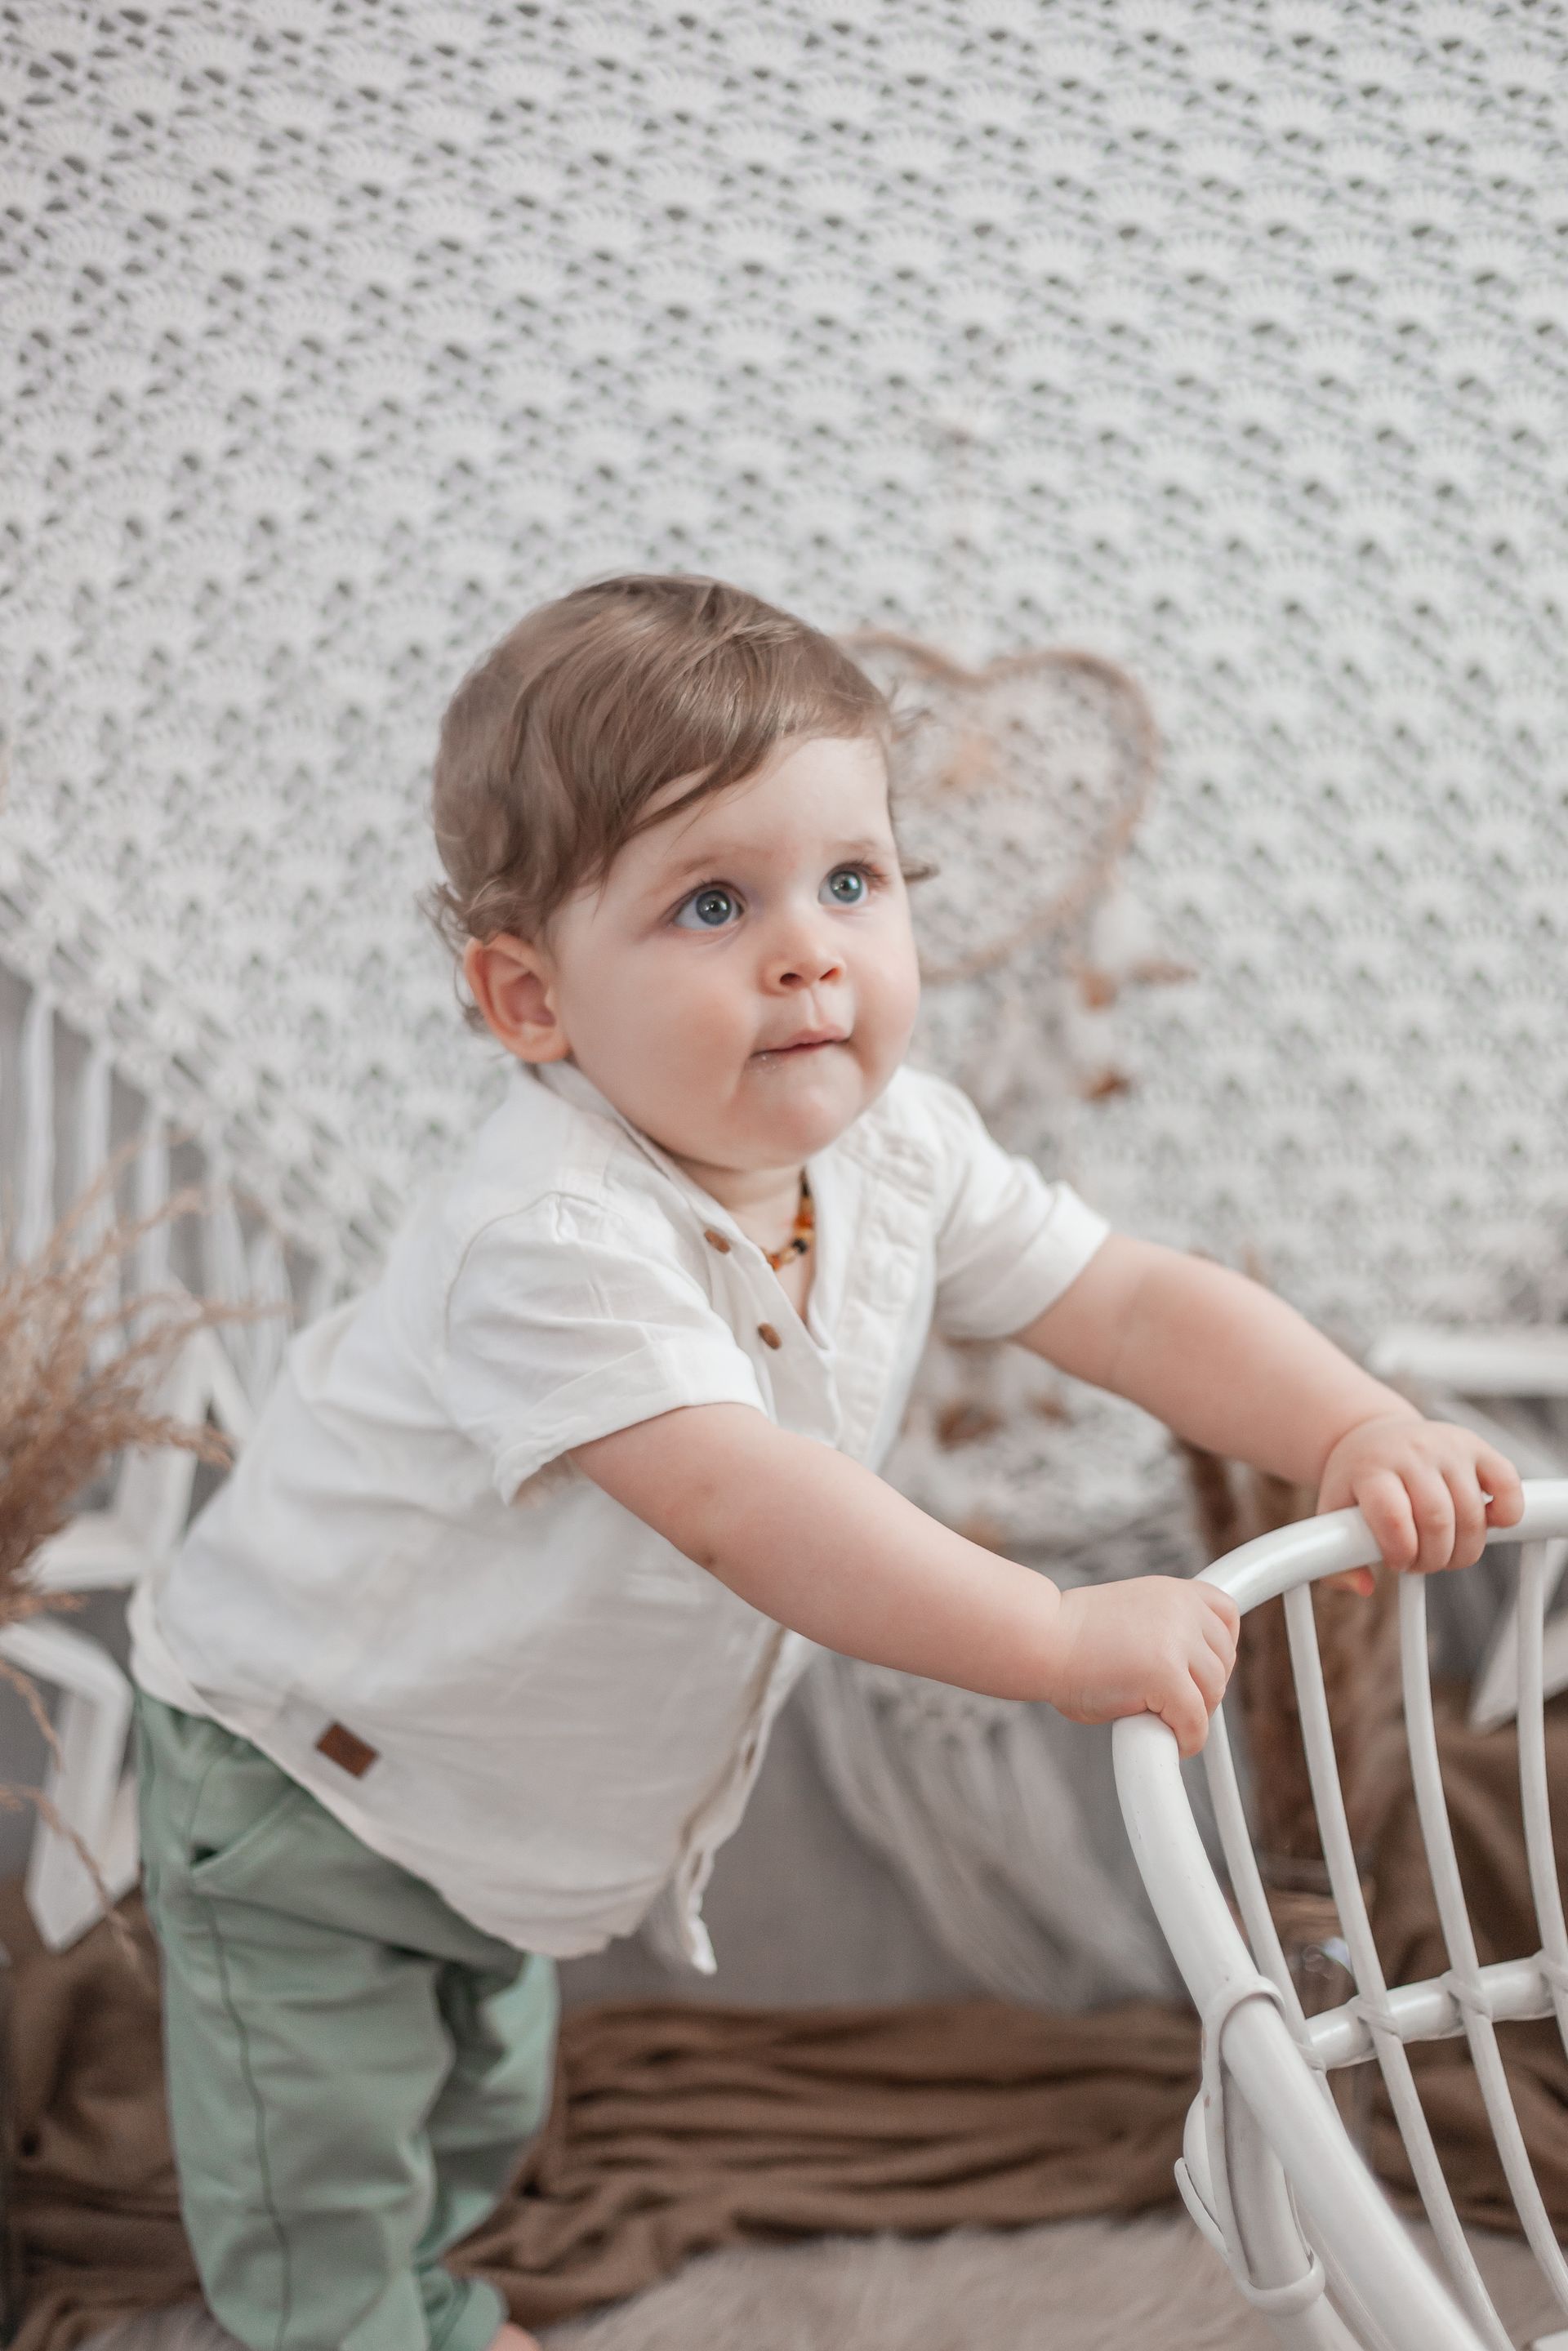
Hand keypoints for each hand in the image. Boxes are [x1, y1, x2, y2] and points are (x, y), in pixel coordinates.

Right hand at [1046, 1576, 1240, 1757]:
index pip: (1226, 1615)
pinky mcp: (1166, 1675)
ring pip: (1213, 1693)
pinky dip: (1186, 1739)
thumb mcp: (1130, 1616)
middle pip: (1224, 1660)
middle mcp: (1180, 1608)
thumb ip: (1163, 1633)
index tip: (1203, 1672)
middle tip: (1171, 1706)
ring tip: (1161, 1721)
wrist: (1039, 1639)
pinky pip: (1195, 1720)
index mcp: (1172, 1591)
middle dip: (1203, 1688)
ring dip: (1192, 1714)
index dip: (1221, 1649)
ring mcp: (1176, 1640)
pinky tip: (1169, 1743)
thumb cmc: (1070, 1637)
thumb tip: (1192, 1679)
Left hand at [1316, 1412, 1524, 1595]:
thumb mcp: (1332, 1514)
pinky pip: (1507, 1484)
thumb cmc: (1357, 1483)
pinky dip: (1506, 1514)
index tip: (1396, 1561)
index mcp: (1371, 1469)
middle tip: (1421, 1563)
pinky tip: (1485, 1524)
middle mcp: (1411, 1452)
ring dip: (1462, 1549)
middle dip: (1433, 1558)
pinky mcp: (1477, 1447)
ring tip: (1443, 1551)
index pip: (1393, 1516)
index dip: (1400, 1552)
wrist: (1374, 1435)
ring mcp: (1447, 1447)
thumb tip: (1364, 1588)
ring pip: (1472, 1513)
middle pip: (1437, 1520)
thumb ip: (1336, 1559)